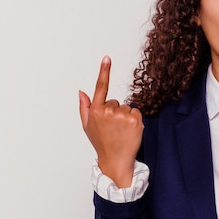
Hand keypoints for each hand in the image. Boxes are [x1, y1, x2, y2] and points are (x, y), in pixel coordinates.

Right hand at [78, 56, 142, 187]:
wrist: (115, 160)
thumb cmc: (101, 143)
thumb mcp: (88, 126)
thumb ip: (84, 107)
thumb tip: (81, 91)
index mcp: (95, 111)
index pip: (100, 87)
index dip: (104, 71)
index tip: (107, 58)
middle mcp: (108, 111)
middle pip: (116, 101)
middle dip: (115, 112)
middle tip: (113, 128)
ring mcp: (122, 115)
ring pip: (127, 107)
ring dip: (125, 117)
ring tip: (121, 131)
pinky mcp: (135, 120)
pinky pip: (136, 112)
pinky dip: (135, 120)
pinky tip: (129, 131)